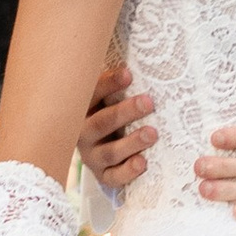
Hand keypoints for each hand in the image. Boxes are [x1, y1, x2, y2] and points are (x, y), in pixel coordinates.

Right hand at [76, 59, 155, 196]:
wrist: (100, 151)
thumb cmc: (109, 112)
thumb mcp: (108, 97)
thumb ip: (117, 82)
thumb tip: (139, 58)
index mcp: (82, 108)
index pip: (91, 94)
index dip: (109, 84)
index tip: (128, 74)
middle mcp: (83, 133)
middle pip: (102, 123)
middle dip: (125, 112)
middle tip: (149, 102)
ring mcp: (92, 156)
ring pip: (110, 151)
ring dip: (131, 142)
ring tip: (152, 133)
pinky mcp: (103, 175)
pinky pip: (113, 177)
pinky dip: (128, 171)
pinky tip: (142, 162)